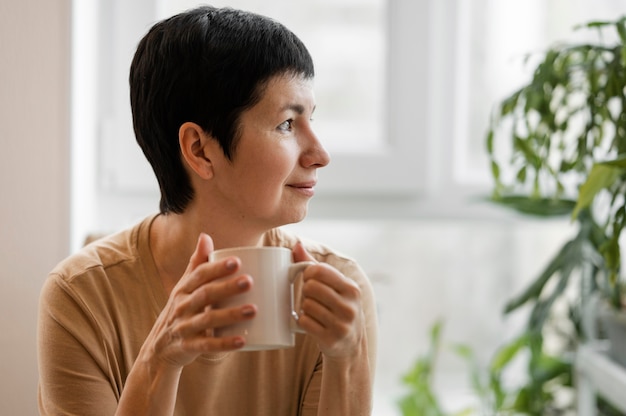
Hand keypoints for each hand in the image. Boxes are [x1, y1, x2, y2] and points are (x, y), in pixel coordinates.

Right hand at [142, 234, 256, 367]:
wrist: (159, 349)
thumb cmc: (179, 310)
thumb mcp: (184, 287)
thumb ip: (197, 263)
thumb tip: (205, 235)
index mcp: (183, 289)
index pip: (199, 275)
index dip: (217, 267)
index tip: (237, 261)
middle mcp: (182, 306)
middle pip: (205, 294)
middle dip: (227, 287)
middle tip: (250, 281)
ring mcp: (184, 327)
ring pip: (208, 319)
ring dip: (231, 315)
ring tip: (253, 309)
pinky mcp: (188, 347)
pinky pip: (207, 345)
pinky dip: (224, 343)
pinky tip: (242, 340)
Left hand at [292, 242, 365, 359]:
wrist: (350, 345)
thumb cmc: (338, 307)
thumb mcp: (335, 286)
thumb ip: (315, 265)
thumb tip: (297, 245)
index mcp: (351, 288)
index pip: (319, 270)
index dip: (308, 273)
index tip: (309, 278)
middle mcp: (349, 306)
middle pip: (310, 287)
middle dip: (305, 290)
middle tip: (309, 296)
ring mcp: (341, 325)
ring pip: (306, 305)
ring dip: (304, 307)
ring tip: (312, 310)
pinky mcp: (331, 339)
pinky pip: (304, 322)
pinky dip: (302, 321)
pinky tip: (310, 322)